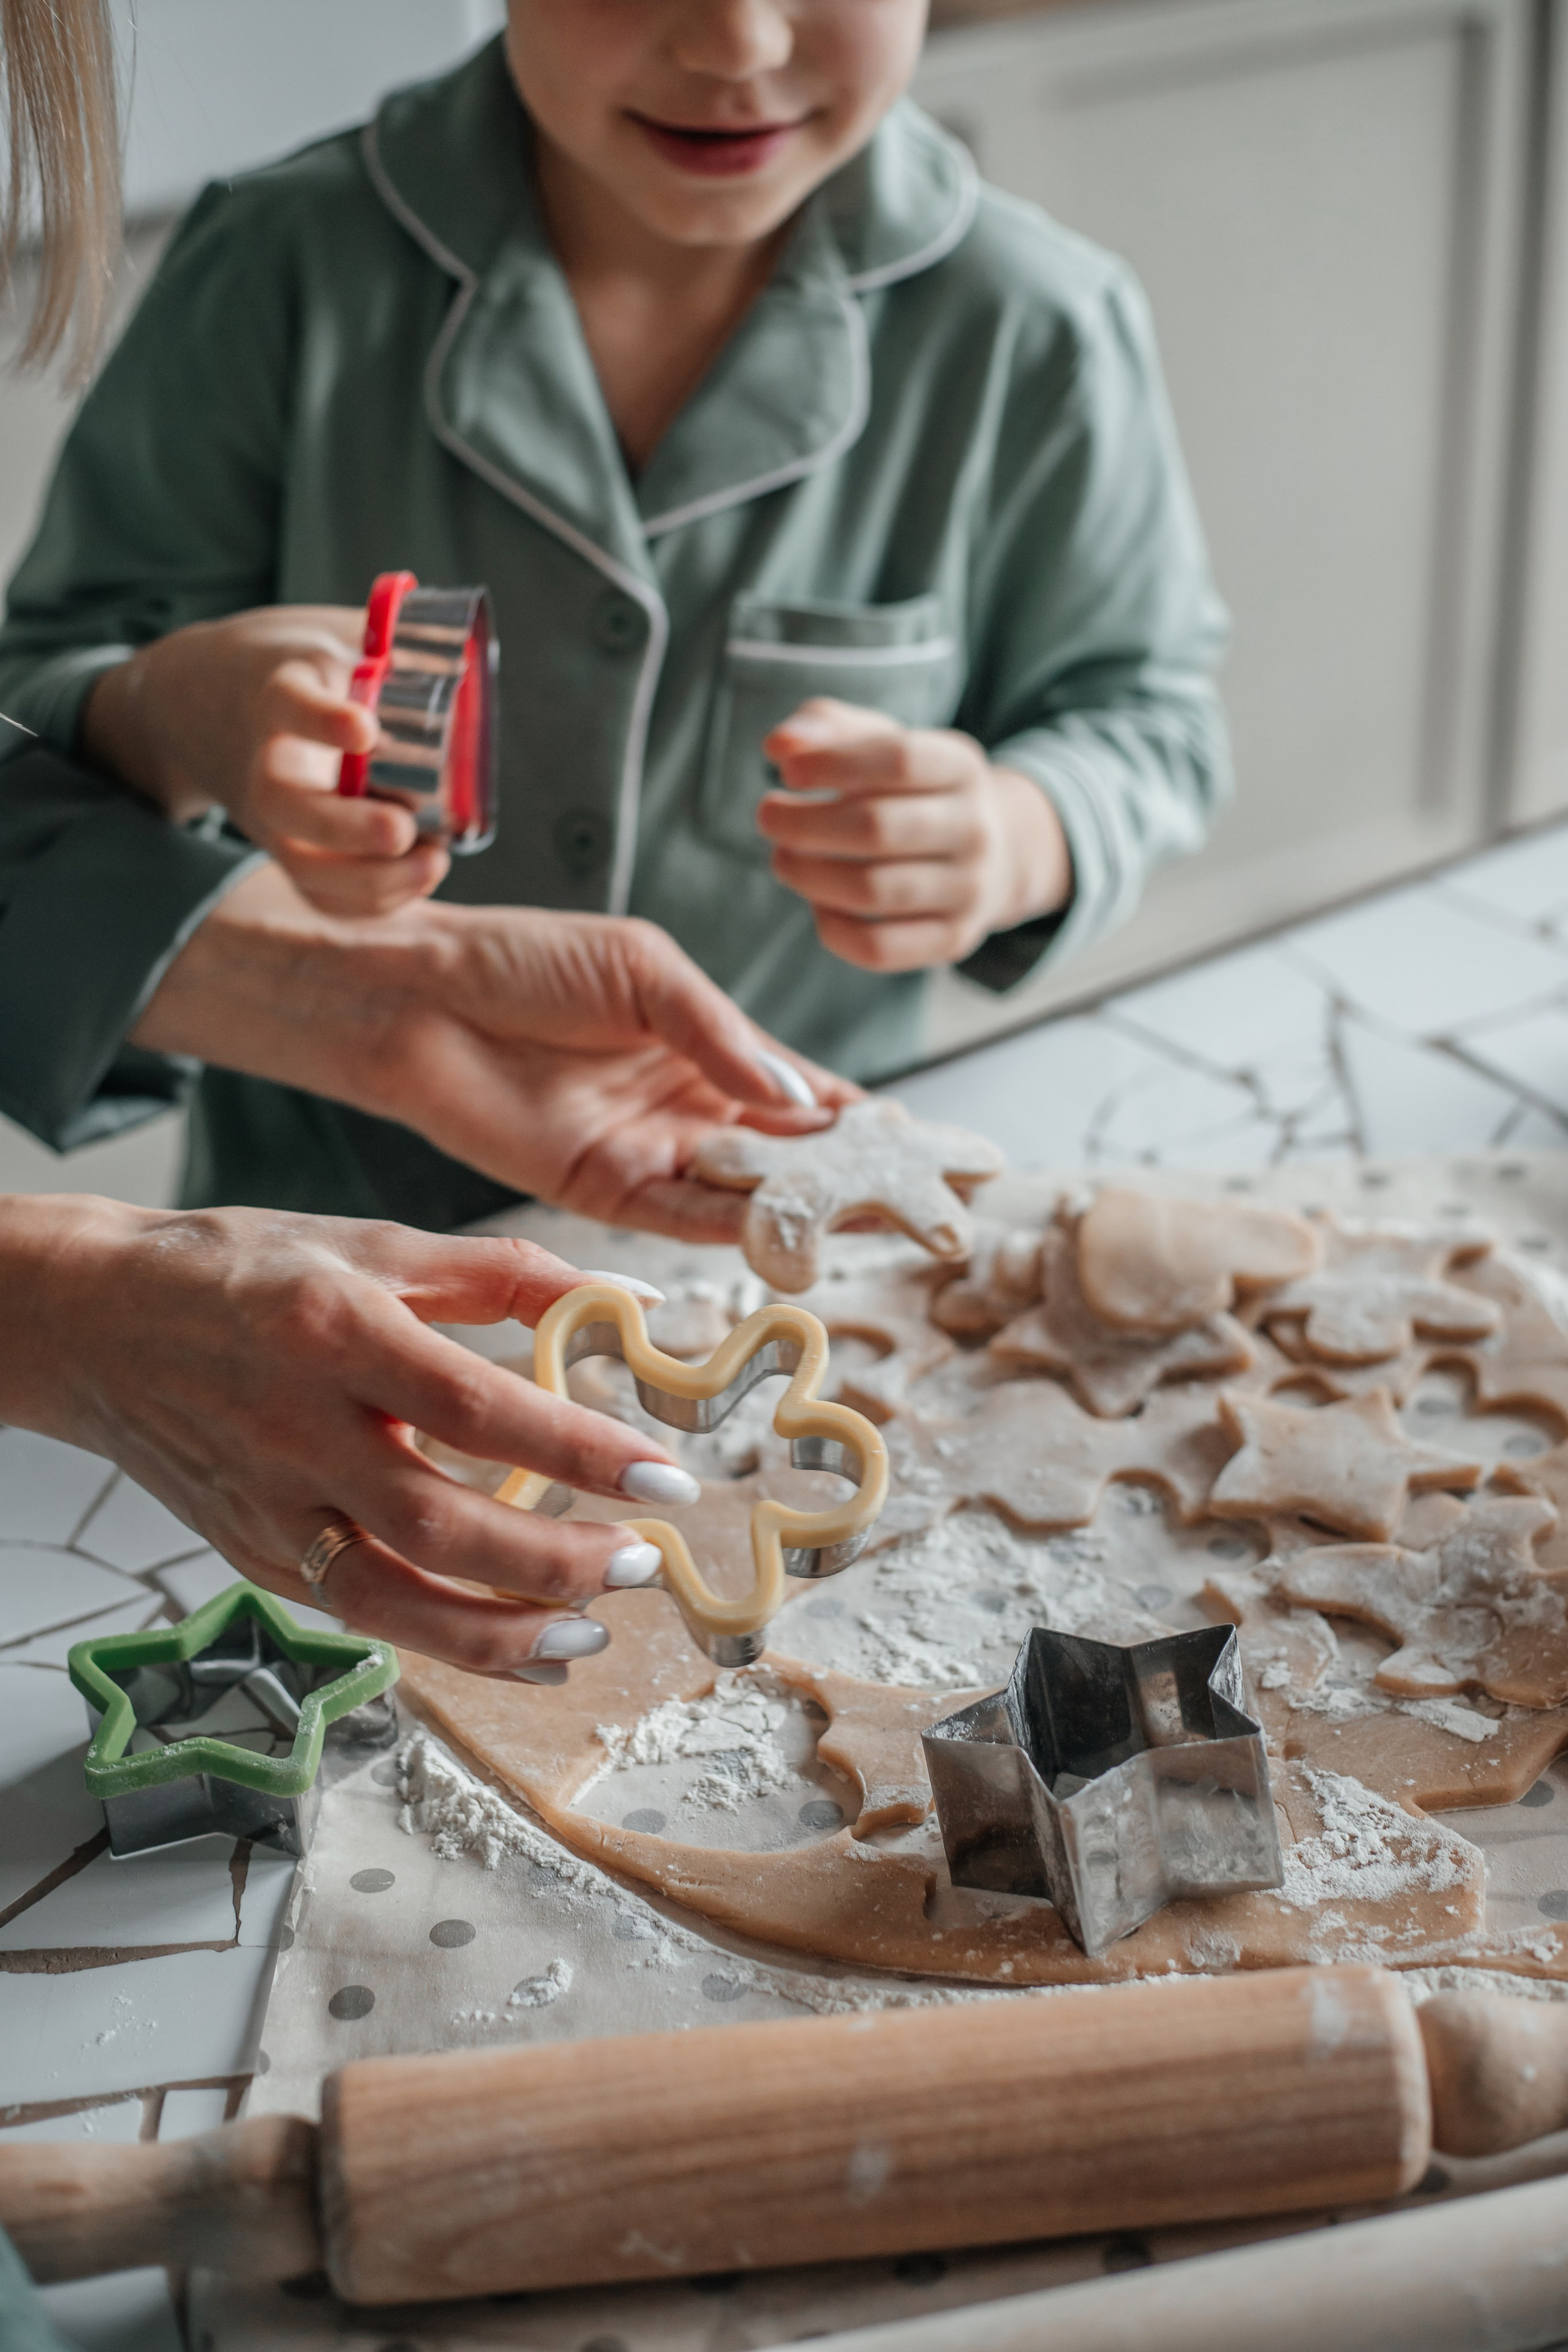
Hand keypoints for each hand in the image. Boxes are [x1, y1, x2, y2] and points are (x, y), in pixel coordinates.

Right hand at [0, 1195, 699, 1676]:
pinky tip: (515, 1642)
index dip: (579, 1450)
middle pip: (440, 1524)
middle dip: (554, 1560)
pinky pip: (359, 1614)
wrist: (95, 1320)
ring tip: (589, 1631)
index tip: (664, 1478)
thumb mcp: (374, 1243)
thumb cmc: (241, 1272)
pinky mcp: (255, 1555)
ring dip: (500, 1632)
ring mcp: (270, 1505)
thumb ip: (506, 1271)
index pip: (477, 1407)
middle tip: (641, 1564)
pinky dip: (443, 1641)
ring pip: (392, 1599)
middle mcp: (299, 1428)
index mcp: (336, 1332)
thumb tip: (630, 1296)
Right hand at [82, 606, 447, 917]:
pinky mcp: (290, 852)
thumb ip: (390, 642)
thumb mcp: (333, 633)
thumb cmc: (295, 666)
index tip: (364, 729)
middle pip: (286, 807)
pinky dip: (372, 901)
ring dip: (370, 880)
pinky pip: (323, 894)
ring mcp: (274, 816)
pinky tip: (420, 877)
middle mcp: (267, 762)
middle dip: (346, 828)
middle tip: (400, 830)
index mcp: (276, 692)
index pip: (289, 704)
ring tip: (433, 862)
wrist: (208, 704)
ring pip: (304, 866)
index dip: (323, 720)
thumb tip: (467, 657)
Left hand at [130, 870, 855, 1240]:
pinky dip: (728, 1226)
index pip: (808, 1094)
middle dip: (855, 1181)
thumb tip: (800, 1097)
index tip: (932, 1148)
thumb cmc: (525, 959)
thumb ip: (720, 1034)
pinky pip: (679, 1216)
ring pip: (745, 1195)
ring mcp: (649, 1154)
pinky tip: (779, 1229)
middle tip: (924, 1204)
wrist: (416, 994)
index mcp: (710, 1046)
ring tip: (870, 1222)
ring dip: (803, 1211)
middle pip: (791, 1158)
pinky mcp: (601, 1191)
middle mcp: (689, 1109)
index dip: (869, 1122)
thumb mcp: (645, 970)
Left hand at [758, 698, 1071, 972]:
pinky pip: (877, 946)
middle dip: (804, 824)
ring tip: (783, 859)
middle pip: (877, 828)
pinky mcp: (952, 940)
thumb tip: (780, 745)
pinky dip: (832, 927)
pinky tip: (817, 903)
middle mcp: (976, 829)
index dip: (833, 764)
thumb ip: (828, 728)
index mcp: (961, 767)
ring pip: (872, 891)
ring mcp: (969, 890)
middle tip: (768, 817)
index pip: (898, 759)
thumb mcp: (881, 743)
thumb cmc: (911, 791)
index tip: (787, 773)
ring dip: (809, 876)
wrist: (991, 855)